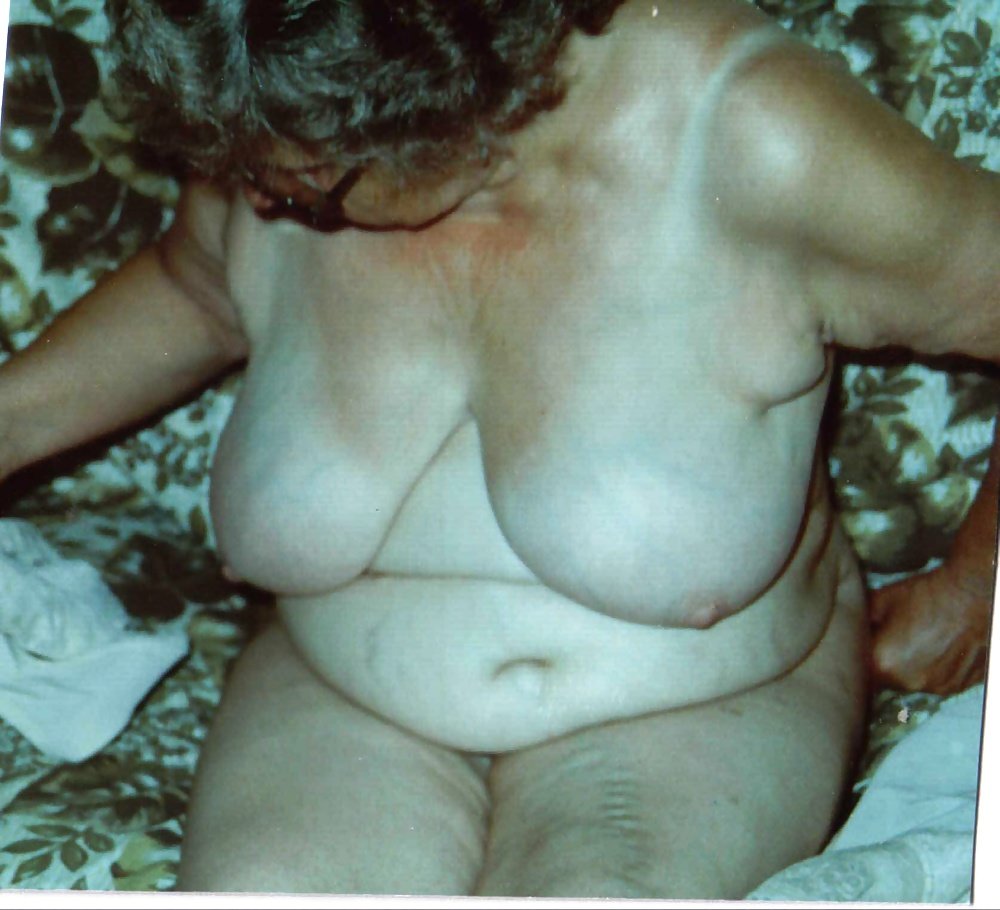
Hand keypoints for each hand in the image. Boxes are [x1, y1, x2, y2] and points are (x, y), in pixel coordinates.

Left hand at [869, 426, 997, 694]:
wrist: (975, 595)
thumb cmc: (926, 594)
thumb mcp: (880, 600)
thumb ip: (859, 620)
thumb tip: (846, 626)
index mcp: (884, 664)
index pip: (857, 673)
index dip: (855, 660)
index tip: (858, 649)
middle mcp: (909, 683)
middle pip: (884, 680)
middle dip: (882, 662)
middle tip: (888, 640)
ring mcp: (936, 687)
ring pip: (910, 681)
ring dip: (908, 668)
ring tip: (916, 641)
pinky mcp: (957, 686)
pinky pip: (934, 682)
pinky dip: (930, 669)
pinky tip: (935, 647)